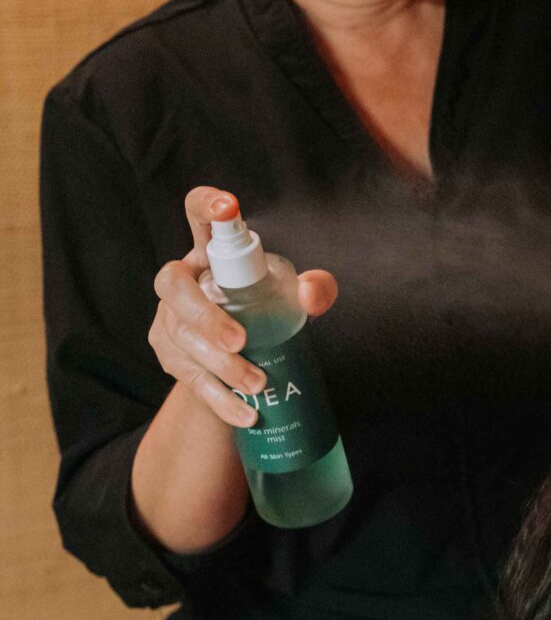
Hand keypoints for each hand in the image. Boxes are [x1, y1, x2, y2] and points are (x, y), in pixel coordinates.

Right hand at [148, 186, 337, 427]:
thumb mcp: (291, 299)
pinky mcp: (169, 356)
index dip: (207, 206)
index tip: (228, 206)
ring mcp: (168, 319)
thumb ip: (312, 291)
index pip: (198, 216)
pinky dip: (219, 399)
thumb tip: (312, 293)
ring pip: (181, 339)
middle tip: (241, 341)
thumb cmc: (265, 314)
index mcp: (210, 253)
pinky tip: (246, 414)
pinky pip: (188, 378)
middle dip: (205, 316)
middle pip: (174, 287)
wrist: (240, 363)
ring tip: (259, 385)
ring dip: (220, 365)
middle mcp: (181, 280)